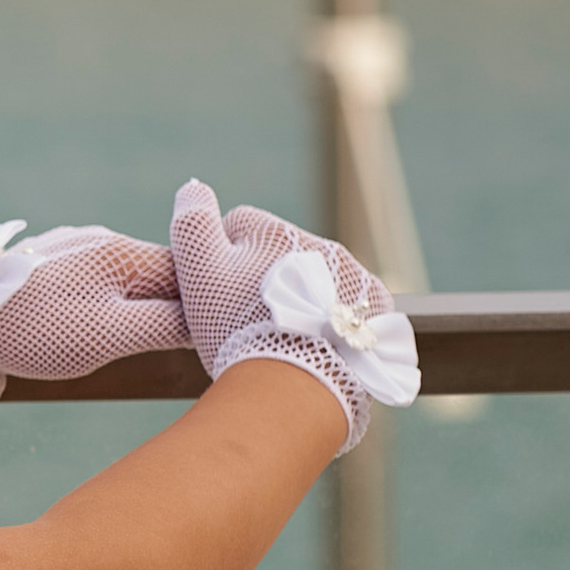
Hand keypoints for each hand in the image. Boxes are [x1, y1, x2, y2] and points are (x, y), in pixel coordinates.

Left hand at [0, 216, 189, 407]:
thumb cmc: (35, 332)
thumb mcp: (109, 335)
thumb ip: (165, 325)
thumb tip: (205, 320)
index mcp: (121, 251)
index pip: (188, 273)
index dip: (202, 306)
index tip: (207, 338)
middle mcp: (100, 240)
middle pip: (159, 274)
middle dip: (170, 307)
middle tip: (171, 348)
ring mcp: (73, 249)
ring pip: (127, 278)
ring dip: (137, 307)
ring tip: (127, 341)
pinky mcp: (51, 265)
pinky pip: (98, 281)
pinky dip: (108, 304)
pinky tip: (93, 328)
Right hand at [167, 181, 419, 453]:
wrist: (298, 384)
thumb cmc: (239, 328)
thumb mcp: (200, 273)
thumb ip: (191, 223)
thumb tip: (193, 185)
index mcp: (272, 230)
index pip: (238, 227)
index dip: (222, 260)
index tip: (221, 296)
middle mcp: (317, 242)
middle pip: (279, 254)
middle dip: (265, 278)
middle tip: (251, 323)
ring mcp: (352, 273)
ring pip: (317, 279)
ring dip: (304, 298)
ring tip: (287, 339)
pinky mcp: (378, 308)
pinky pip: (349, 304)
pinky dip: (335, 320)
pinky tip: (320, 345)